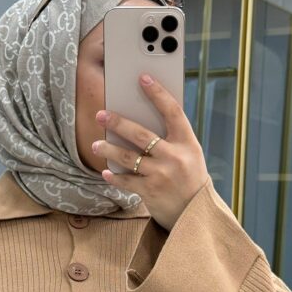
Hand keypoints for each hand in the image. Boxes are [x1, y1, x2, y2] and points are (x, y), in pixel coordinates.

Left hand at [92, 73, 209, 231]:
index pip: (172, 111)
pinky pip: (126, 181)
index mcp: (187, 142)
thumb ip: (170, 138)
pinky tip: (105, 172)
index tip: (143, 78)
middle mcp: (175, 157)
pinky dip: (114, 176)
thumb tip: (138, 118)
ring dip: (108, 150)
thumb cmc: (189, 177)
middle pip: (141, 134)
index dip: (158, 93)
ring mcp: (162, 175)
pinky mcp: (150, 192)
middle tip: (101, 115)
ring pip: (128, 157)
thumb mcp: (189, 154)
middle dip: (118, 122)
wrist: (196, 213)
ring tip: (95, 145)